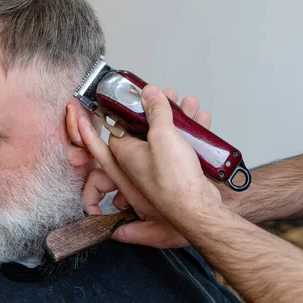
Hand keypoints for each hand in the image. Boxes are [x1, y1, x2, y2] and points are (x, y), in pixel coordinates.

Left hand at [76, 88, 214, 247]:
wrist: (201, 208)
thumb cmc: (175, 182)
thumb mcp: (162, 136)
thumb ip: (155, 112)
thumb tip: (149, 93)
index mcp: (126, 155)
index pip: (111, 132)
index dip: (112, 116)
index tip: (102, 107)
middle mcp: (139, 163)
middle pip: (141, 130)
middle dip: (152, 110)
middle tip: (158, 95)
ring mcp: (159, 168)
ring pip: (165, 136)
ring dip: (176, 118)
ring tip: (185, 103)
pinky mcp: (179, 171)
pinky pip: (183, 146)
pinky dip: (192, 132)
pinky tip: (200, 120)